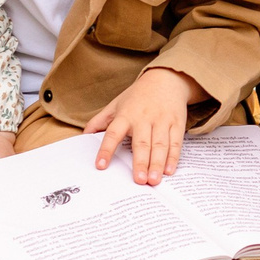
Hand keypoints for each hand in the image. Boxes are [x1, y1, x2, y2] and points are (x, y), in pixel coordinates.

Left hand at [85, 68, 201, 183]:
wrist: (166, 79)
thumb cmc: (138, 96)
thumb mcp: (116, 104)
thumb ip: (99, 121)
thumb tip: (83, 137)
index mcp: (125, 115)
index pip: (113, 133)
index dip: (106, 149)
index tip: (101, 166)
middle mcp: (144, 118)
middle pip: (141, 143)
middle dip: (140, 162)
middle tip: (139, 181)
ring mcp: (162, 120)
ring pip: (160, 145)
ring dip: (157, 164)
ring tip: (154, 180)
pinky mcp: (177, 123)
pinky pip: (175, 143)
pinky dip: (173, 158)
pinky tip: (169, 170)